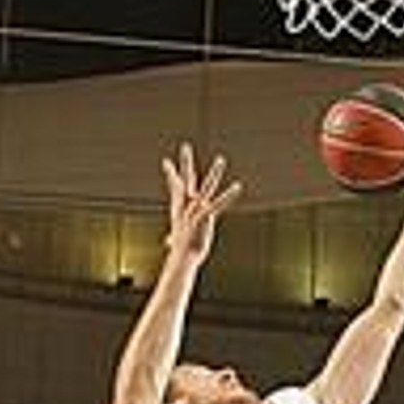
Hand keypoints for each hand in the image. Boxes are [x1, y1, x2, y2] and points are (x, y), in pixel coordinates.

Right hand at [163, 145, 242, 265]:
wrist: (183, 258)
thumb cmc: (182, 251)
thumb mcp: (176, 241)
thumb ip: (172, 239)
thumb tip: (168, 243)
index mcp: (180, 208)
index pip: (175, 187)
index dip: (171, 174)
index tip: (166, 162)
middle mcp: (187, 205)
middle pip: (186, 178)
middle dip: (186, 162)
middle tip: (185, 145)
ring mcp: (196, 209)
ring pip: (207, 186)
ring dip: (215, 172)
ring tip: (222, 159)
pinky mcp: (205, 216)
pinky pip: (219, 203)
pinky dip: (229, 195)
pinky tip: (237, 187)